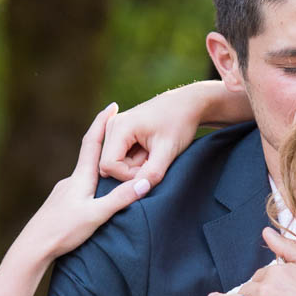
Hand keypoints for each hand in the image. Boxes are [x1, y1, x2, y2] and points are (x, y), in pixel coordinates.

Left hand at [16, 105, 151, 263]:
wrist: (33, 248)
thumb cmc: (63, 231)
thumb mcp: (96, 216)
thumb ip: (120, 199)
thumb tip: (144, 182)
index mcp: (80, 178)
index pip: (92, 143)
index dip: (102, 123)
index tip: (113, 106)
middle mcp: (71, 180)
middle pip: (90, 155)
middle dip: (105, 141)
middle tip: (121, 129)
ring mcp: (64, 192)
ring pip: (86, 173)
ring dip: (101, 164)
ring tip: (116, 162)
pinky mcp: (61, 205)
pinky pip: (82, 187)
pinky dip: (94, 182)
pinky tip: (97, 192)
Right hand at [99, 81, 249, 187]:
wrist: (186, 105)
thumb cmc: (179, 124)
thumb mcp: (168, 151)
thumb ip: (152, 172)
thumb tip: (138, 190)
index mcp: (119, 127)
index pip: (109, 166)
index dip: (128, 176)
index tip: (150, 171)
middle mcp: (112, 126)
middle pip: (109, 165)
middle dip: (132, 171)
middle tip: (154, 161)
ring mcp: (114, 128)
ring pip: (115, 162)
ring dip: (134, 165)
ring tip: (153, 154)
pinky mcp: (120, 131)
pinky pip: (120, 155)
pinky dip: (135, 159)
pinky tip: (149, 151)